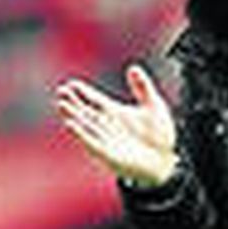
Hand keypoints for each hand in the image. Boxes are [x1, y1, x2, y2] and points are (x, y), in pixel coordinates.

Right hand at [55, 65, 178, 185]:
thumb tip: (133, 68)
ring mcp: (106, 140)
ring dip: (73, 115)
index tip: (72, 84)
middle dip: (73, 102)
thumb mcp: (153, 105)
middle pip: (86, 111)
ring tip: (62, 104)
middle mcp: (107, 125)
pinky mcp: (107, 154)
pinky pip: (91, 142)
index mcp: (115, 112)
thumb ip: (143, 87)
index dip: (83, 92)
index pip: (95, 100)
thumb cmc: (159, 135)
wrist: (166, 160)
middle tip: (62, 91)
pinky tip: (71, 123)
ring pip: (85, 125)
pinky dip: (80, 133)